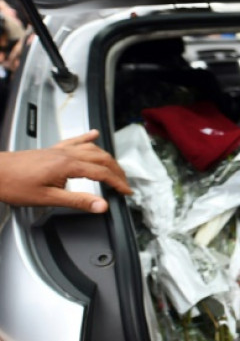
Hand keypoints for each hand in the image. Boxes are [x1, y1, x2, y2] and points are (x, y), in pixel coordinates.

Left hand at [0, 130, 131, 212]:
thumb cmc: (14, 184)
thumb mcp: (47, 199)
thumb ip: (78, 201)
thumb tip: (101, 205)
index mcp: (68, 166)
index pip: (102, 173)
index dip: (117, 183)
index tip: (126, 191)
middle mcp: (66, 154)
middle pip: (102, 159)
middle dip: (117, 171)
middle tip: (125, 183)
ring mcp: (60, 150)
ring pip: (92, 149)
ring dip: (108, 158)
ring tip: (116, 167)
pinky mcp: (52, 149)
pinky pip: (75, 140)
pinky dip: (88, 137)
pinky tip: (94, 135)